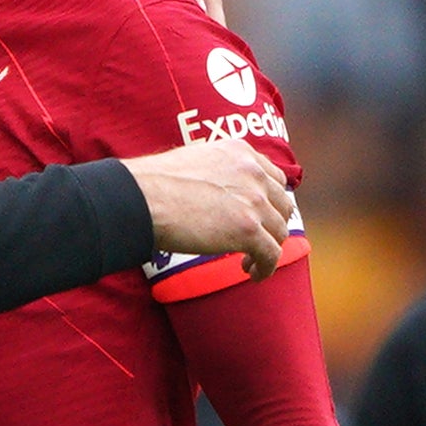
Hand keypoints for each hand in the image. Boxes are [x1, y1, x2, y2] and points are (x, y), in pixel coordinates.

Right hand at [121, 139, 294, 276]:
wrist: (144, 198)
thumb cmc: (155, 184)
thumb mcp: (194, 160)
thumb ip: (216, 170)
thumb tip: (215, 191)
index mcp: (240, 152)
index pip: (274, 178)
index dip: (270, 201)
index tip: (259, 217)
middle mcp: (253, 173)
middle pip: (282, 205)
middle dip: (272, 225)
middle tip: (255, 241)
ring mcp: (254, 201)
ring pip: (279, 232)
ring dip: (268, 248)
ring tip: (248, 261)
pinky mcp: (248, 230)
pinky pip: (271, 254)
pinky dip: (266, 267)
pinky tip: (252, 273)